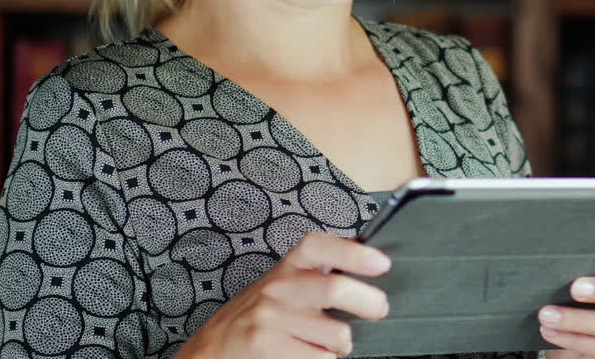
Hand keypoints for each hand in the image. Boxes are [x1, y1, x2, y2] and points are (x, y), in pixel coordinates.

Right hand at [174, 232, 391, 358]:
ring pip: (335, 333)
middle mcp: (278, 288)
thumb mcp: (287, 281)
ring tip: (335, 341)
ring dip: (344, 343)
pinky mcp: (265, 347)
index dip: (352, 252)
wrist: (213, 348)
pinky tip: (314, 354)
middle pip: (334, 290)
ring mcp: (270, 319)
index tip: (381, 263)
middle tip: (379, 309)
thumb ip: (321, 267)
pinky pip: (320, 358)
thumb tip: (368, 250)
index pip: (318, 247)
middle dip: (369, 302)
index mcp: (288, 266)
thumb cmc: (261, 312)